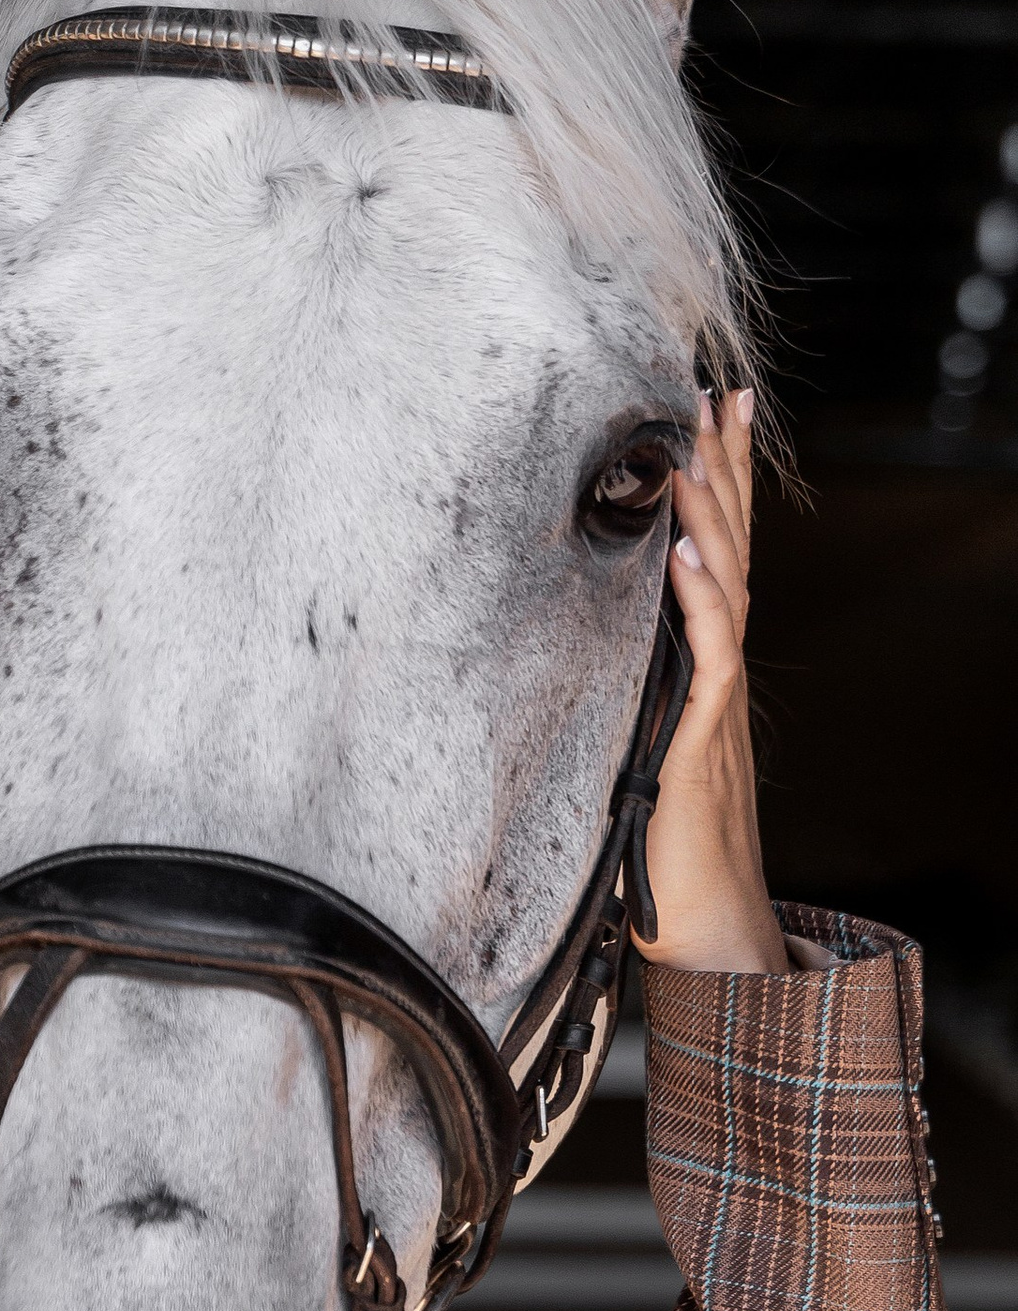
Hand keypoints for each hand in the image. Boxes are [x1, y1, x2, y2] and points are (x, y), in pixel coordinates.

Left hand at [637, 387, 788, 978]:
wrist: (704, 917)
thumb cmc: (661, 842)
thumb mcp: (632, 740)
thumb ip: (623, 687)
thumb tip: (581, 639)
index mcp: (702, 661)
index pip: (714, 552)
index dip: (719, 482)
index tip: (709, 411)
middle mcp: (718, 666)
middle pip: (729, 549)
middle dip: (725, 469)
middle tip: (716, 393)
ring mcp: (716, 696)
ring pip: (723, 586)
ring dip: (710, 515)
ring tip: (693, 447)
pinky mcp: (705, 733)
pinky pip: (711, 654)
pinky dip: (698, 601)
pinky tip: (680, 555)